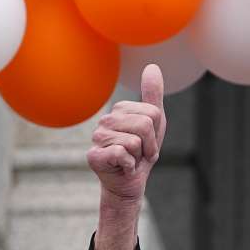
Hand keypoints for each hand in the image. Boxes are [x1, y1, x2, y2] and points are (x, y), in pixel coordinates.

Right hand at [86, 64, 165, 202]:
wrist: (129, 183)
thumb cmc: (141, 153)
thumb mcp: (155, 123)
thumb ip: (153, 96)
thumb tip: (152, 66)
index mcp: (119, 110)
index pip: (152, 114)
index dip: (155, 134)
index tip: (147, 143)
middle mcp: (105, 121)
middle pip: (144, 125)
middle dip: (149, 146)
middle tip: (140, 154)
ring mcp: (97, 138)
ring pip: (135, 142)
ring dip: (139, 158)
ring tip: (131, 160)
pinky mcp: (94, 156)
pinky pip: (123, 154)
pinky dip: (130, 166)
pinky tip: (122, 168)